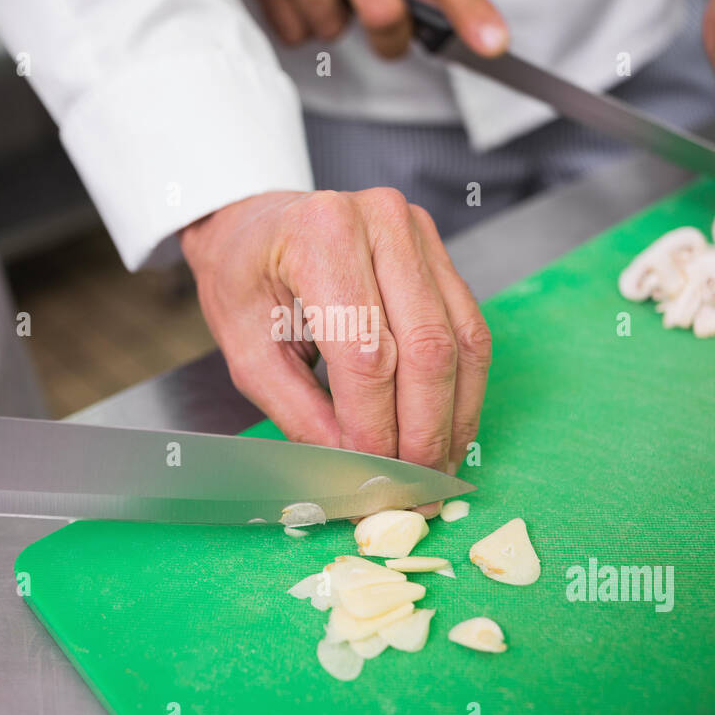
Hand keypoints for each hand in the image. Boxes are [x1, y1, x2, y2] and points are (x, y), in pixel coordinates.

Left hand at [180, 189, 490, 502]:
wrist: (255, 226)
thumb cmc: (244, 281)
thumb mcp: (250, 353)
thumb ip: (301, 415)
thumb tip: (353, 473)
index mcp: (320, 236)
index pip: (366, 352)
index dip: (376, 427)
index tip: (374, 480)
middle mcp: (381, 223)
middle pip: (426, 348)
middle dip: (424, 431)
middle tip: (415, 491)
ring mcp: (418, 233)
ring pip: (461, 342)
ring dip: (453, 417)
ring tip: (436, 471)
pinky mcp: (440, 253)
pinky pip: (470, 330)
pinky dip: (463, 389)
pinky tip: (448, 430)